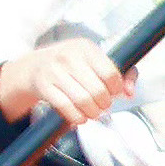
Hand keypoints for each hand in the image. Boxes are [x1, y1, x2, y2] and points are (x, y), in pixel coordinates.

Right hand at [0, 39, 132, 132]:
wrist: (34, 67)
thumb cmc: (71, 65)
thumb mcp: (94, 61)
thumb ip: (120, 74)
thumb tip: (130, 92)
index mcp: (86, 48)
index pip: (110, 73)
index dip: (116, 89)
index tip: (114, 93)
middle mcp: (69, 56)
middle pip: (98, 90)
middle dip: (104, 104)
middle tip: (103, 106)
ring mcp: (54, 71)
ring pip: (82, 100)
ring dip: (92, 113)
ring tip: (94, 112)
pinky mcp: (43, 86)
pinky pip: (66, 107)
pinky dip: (77, 117)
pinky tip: (80, 117)